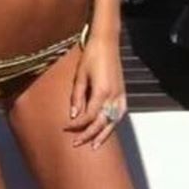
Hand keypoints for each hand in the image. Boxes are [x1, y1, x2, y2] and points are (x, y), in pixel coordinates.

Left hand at [63, 33, 127, 149]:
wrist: (107, 43)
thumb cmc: (91, 56)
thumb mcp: (80, 75)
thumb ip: (77, 97)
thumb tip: (73, 115)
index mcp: (101, 92)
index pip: (88, 117)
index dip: (77, 125)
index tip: (66, 128)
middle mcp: (113, 97)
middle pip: (101, 123)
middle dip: (89, 135)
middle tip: (76, 144)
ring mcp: (120, 95)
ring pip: (113, 122)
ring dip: (103, 134)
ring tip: (94, 145)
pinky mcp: (123, 93)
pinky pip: (120, 114)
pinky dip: (113, 123)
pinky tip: (107, 128)